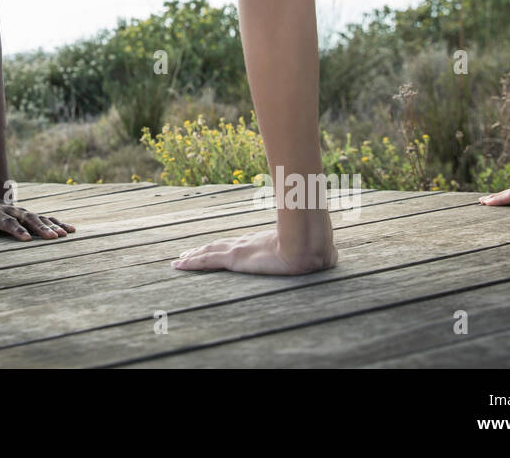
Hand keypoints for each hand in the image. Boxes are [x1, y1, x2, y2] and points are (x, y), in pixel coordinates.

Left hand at [0, 203, 74, 246]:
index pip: (6, 223)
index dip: (15, 230)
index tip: (26, 240)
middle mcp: (12, 212)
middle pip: (28, 218)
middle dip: (40, 228)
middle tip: (52, 239)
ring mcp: (23, 213)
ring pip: (40, 218)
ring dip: (53, 226)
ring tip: (66, 235)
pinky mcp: (31, 217)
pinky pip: (48, 219)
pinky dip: (59, 224)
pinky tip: (72, 231)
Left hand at [171, 227, 336, 274]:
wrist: (308, 245)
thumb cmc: (314, 248)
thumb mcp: (314, 254)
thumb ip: (318, 254)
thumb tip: (331, 258)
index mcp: (264, 243)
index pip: (241, 245)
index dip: (228, 247)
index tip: (219, 249)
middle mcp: (249, 244)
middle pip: (221, 246)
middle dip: (205, 251)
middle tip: (189, 254)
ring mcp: (240, 250)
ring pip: (209, 252)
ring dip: (193, 257)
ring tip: (179, 262)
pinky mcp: (235, 259)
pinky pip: (207, 261)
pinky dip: (192, 263)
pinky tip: (179, 266)